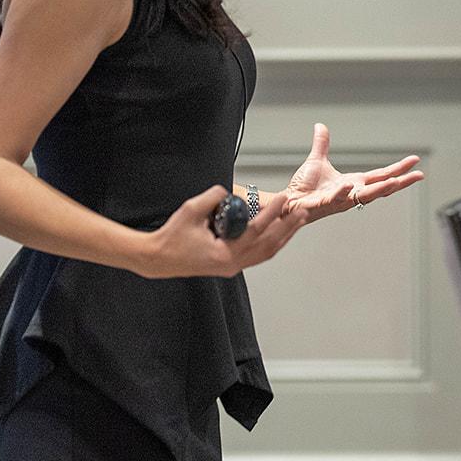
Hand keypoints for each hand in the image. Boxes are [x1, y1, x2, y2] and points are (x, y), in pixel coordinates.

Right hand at [141, 185, 306, 278]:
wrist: (158, 258)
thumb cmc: (172, 237)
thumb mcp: (191, 210)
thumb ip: (213, 198)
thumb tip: (229, 193)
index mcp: (223, 254)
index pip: (255, 232)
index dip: (272, 214)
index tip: (284, 199)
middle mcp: (232, 264)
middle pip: (268, 246)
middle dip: (287, 227)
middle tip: (301, 211)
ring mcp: (232, 267)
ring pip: (266, 253)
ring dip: (283, 236)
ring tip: (297, 220)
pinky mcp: (230, 265)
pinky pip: (258, 255)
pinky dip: (271, 243)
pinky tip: (280, 233)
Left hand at [284, 123, 424, 222]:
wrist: (289, 202)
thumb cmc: (304, 187)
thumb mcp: (317, 160)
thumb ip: (322, 144)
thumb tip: (321, 127)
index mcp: (354, 183)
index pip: (381, 174)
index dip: (398, 168)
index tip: (415, 161)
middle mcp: (352, 193)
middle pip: (382, 187)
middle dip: (401, 181)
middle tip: (419, 175)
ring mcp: (342, 200)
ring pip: (365, 196)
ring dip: (381, 190)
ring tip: (396, 182)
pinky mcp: (326, 204)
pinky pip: (337, 198)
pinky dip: (344, 192)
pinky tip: (350, 184)